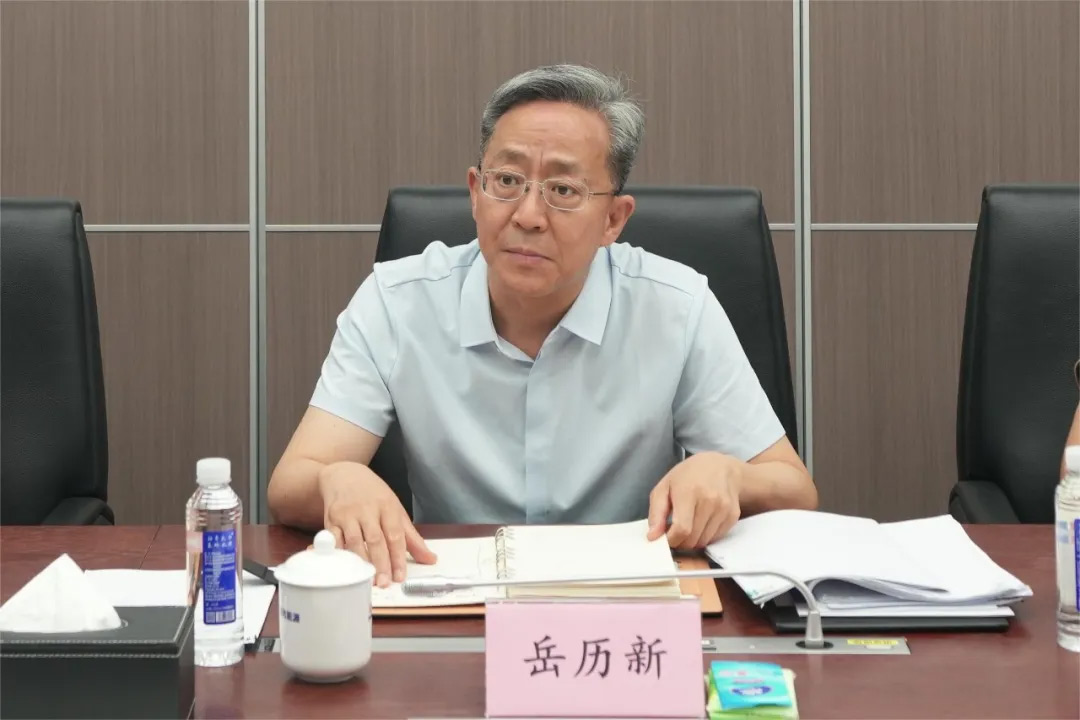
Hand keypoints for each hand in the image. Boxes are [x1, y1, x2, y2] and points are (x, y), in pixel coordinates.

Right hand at [318, 461, 436, 586]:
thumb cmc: (373, 494)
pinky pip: (334, 540)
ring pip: (355, 541)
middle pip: (375, 540)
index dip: (398, 557)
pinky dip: (339, 554)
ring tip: (368, 580)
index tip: (400, 576)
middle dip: (381, 563)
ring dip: (361, 562)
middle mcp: (367, 509)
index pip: (395, 535)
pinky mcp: (330, 519)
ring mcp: (347, 514)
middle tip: (385, 583)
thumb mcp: (396, 509)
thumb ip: (412, 537)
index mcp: (387, 506)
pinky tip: (345, 568)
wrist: (344, 474)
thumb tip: (430, 558)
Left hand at [646, 453, 742, 548]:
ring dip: (693, 540)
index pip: (682, 529)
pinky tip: (701, 522)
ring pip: (704, 541)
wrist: (721, 467)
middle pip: (693, 539)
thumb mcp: (664, 487)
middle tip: (675, 532)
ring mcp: (724, 508)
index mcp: (688, 491)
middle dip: (680, 542)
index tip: (665, 538)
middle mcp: (709, 500)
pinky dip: (706, 536)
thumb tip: (652, 536)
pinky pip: (716, 538)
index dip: (671, 540)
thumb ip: (656, 513)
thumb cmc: (688, 476)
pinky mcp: (733, 516)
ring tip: (688, 526)